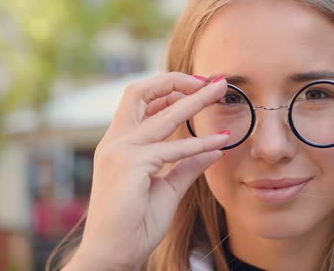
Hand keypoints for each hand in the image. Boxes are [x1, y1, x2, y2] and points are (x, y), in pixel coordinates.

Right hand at [64, 72, 228, 270]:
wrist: (111, 254)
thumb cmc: (134, 224)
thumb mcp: (165, 189)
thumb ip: (185, 167)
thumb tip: (212, 149)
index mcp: (118, 144)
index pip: (140, 102)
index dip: (169, 90)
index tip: (197, 88)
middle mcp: (115, 142)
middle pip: (142, 93)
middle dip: (178, 81)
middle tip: (211, 80)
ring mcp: (120, 151)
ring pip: (162, 114)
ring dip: (196, 100)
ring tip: (221, 90)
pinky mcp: (130, 166)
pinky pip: (172, 149)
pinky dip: (198, 143)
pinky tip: (220, 141)